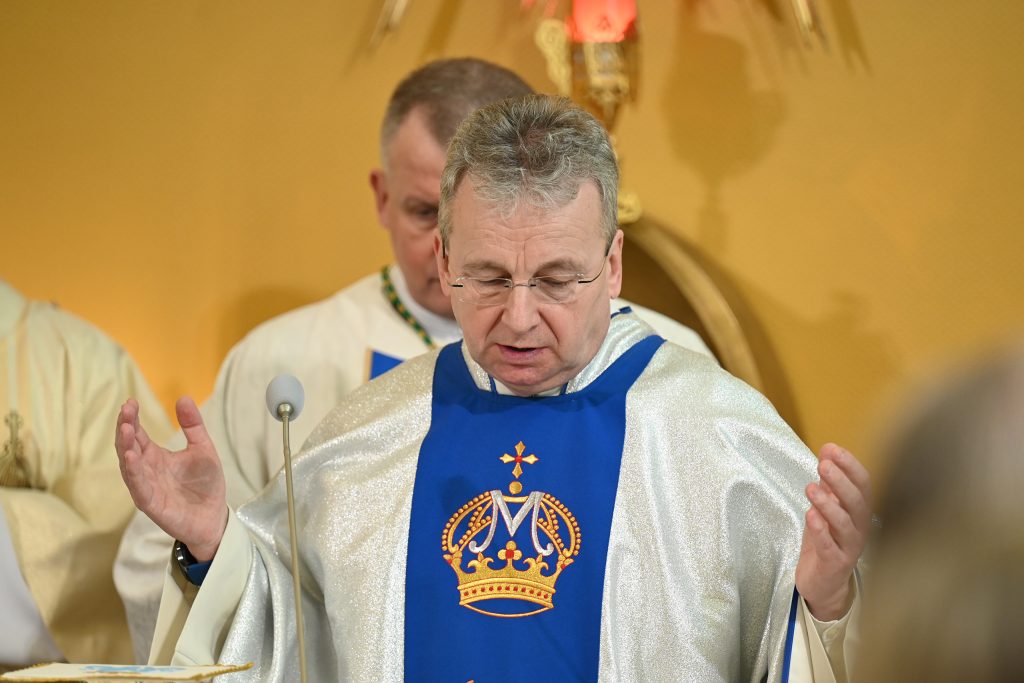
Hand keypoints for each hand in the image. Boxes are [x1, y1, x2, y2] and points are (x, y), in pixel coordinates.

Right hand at [115, 397, 227, 560]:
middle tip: (126, 410)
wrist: (214, 516)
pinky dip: (133, 472)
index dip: (132, 418)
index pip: (138, 434)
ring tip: (125, 429)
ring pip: (129, 465)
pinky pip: (139, 487)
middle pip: (129, 446)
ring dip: (125, 447)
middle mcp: (146, 470)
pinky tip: (131, 457)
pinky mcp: (151, 504)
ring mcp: (146, 487)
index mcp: (155, 456)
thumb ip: (193, 425)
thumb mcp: (203, 448)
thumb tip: (183, 397)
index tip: (131, 401)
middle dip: (125, 428)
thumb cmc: (205, 484)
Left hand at [795, 443, 871, 620]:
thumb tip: (827, 450)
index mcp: (859, 511)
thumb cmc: (826, 540)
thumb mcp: (826, 507)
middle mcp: (859, 528)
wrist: (823, 582)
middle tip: (823, 465)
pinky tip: (810, 515)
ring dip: (828, 504)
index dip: (850, 465)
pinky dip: (820, 530)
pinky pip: (830, 546)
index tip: (832, 448)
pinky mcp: (835, 563)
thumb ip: (828, 482)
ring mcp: (849, 547)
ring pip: (845, 524)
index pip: (863, 484)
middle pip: (858, 502)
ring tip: (810, 488)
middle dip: (841, 481)